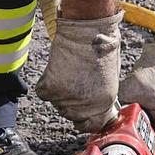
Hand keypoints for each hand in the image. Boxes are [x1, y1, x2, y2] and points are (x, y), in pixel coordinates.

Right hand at [37, 12, 121, 132]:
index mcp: (105, 102)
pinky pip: (44, 93)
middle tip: (74, 84)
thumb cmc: (103, 46)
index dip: (87, 120)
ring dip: (60, 94)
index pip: (93, 125)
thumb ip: (103, 95)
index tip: (83, 116)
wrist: (87, 29)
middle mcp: (86, 105)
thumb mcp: (111, 77)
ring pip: (57, 105)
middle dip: (73, 104)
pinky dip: (47, 84)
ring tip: (68, 73)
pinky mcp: (50, 88)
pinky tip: (57, 70)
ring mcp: (66, 98)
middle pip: (72, 116)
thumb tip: (96, 105)